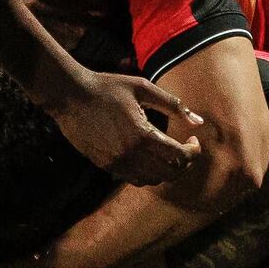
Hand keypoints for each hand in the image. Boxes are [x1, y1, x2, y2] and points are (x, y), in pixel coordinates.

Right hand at [52, 68, 202, 185]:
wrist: (70, 96)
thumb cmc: (108, 87)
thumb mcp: (143, 88)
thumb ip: (173, 105)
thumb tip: (199, 121)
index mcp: (143, 134)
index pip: (180, 156)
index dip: (193, 150)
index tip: (193, 139)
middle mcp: (131, 154)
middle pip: (170, 173)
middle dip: (183, 163)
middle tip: (184, 149)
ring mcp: (116, 163)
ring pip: (152, 180)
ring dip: (165, 170)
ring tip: (167, 154)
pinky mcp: (105, 165)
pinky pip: (133, 179)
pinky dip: (147, 173)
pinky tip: (147, 157)